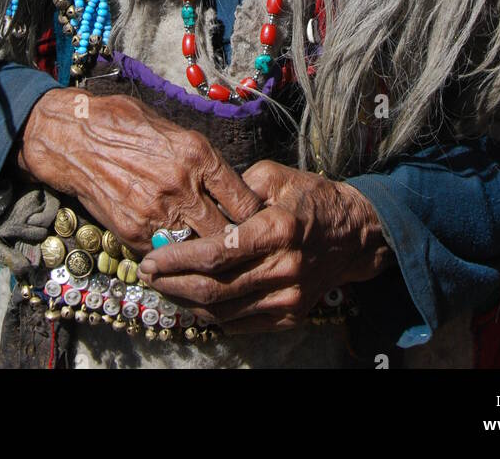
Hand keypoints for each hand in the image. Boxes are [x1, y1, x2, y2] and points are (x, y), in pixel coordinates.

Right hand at [15, 88, 261, 253]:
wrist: (73, 137)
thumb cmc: (123, 123)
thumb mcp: (172, 127)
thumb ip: (200, 157)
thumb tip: (228, 182)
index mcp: (197, 153)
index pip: (243, 198)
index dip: (256, 216)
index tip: (259, 223)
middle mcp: (182, 185)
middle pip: (227, 233)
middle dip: (239, 245)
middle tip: (245, 251)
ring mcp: (157, 213)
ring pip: (200, 251)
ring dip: (210, 258)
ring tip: (220, 263)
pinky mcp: (134, 232)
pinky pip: (168, 256)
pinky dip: (178, 261)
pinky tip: (185, 262)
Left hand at [137, 159, 391, 332]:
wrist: (353, 234)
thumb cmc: (309, 197)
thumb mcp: (274, 176)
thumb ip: (233, 188)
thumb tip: (193, 202)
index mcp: (276, 229)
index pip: (216, 253)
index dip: (177, 260)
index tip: (150, 259)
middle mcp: (282, 268)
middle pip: (213, 289)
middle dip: (172, 285)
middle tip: (146, 277)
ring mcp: (287, 298)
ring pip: (223, 312)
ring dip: (186, 303)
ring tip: (163, 288)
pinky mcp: (289, 315)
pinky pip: (240, 323)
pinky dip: (212, 316)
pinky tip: (192, 301)